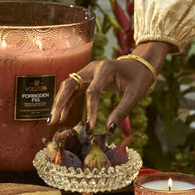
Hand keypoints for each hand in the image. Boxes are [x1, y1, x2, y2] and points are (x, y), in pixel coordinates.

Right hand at [48, 41, 171, 131]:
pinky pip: (74, 90)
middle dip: (60, 102)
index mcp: (105, 68)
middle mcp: (93, 67)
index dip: (90, 110)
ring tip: (53, 120)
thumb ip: (121, 111)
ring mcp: (88, 72)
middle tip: (52, 120)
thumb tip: (109, 129)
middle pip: (71, 84)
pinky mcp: (87, 78)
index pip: (92, 91)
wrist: (141, 64)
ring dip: (60, 102)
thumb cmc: (139, 78)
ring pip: (68, 86)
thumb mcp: (134, 95)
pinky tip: (63, 115)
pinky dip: (67, 102)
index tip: (90, 127)